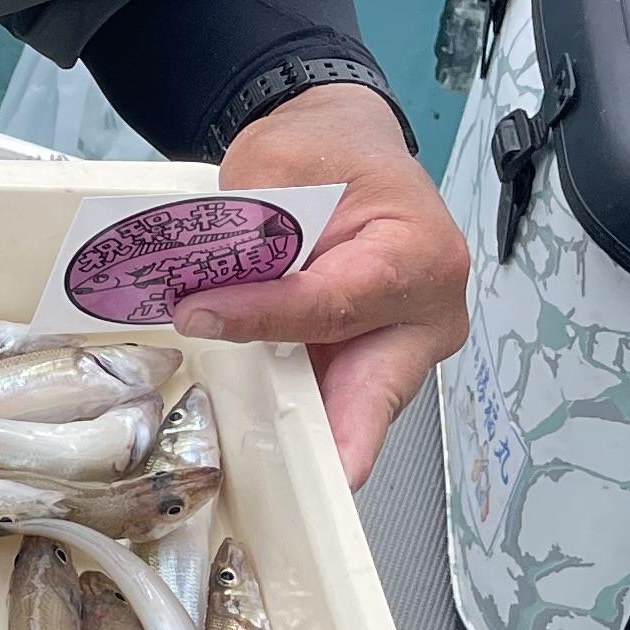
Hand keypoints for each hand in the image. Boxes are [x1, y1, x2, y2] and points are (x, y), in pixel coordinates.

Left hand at [174, 83, 467, 489]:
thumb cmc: (328, 151)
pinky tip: (261, 436)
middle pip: (373, 389)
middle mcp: (429, 311)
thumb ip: (252, 235)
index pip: (335, 302)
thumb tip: (207, 300)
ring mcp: (407, 342)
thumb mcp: (281, 171)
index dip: (265, 315)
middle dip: (338, 443)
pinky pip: (339, 394)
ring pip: (357, 404)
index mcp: (420, 255)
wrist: (346, 144)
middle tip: (304, 484)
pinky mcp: (374, 357)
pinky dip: (301, 413)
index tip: (200, 316)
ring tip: (262, 467)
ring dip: (309, 433)